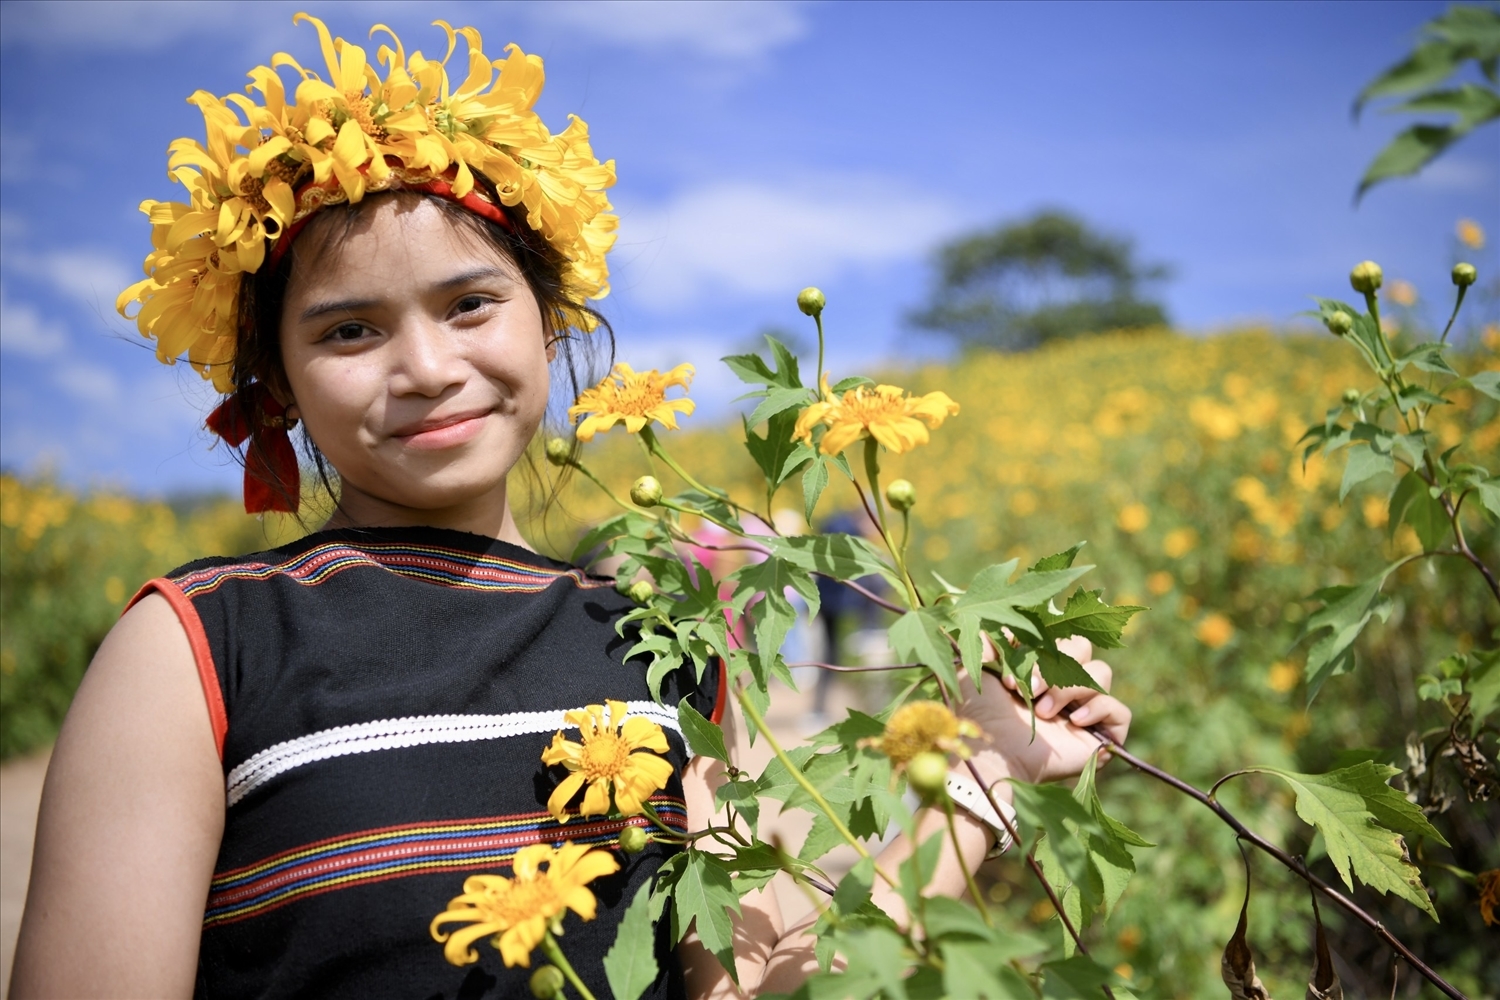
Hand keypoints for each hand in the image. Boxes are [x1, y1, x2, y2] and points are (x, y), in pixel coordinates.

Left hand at [958, 636, 1130, 786]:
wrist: (991, 754)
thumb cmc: (980, 714)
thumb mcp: (976, 668)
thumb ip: (987, 638)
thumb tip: (1001, 621)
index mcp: (1041, 664)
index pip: (1058, 633)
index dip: (1039, 644)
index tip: (1012, 669)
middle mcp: (1065, 684)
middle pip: (1083, 646)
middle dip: (1055, 664)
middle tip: (1030, 690)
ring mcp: (1085, 709)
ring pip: (1102, 672)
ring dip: (1071, 689)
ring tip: (1044, 712)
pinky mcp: (1101, 735)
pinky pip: (1120, 710)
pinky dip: (1099, 710)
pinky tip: (1073, 723)